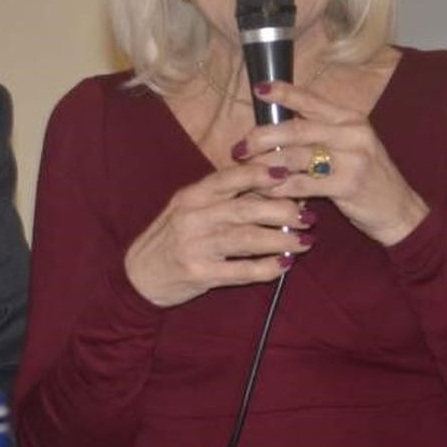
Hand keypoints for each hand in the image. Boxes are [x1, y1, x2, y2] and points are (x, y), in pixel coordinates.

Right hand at [124, 162, 309, 307]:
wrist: (139, 274)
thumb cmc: (171, 238)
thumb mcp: (189, 209)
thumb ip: (223, 198)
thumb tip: (271, 189)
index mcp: (191, 196)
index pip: (229, 178)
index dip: (260, 173)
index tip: (287, 172)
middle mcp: (193, 218)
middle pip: (245, 209)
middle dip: (282, 211)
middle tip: (307, 215)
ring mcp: (195, 246)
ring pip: (248, 239)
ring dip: (281, 240)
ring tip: (305, 241)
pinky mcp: (200, 274)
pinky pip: (241, 271)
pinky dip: (267, 268)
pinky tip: (285, 265)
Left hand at [234, 81, 427, 246]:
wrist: (400, 210)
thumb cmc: (366, 177)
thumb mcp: (349, 146)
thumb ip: (319, 134)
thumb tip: (275, 126)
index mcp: (350, 118)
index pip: (311, 100)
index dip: (283, 92)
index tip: (258, 89)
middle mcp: (353, 133)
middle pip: (296, 129)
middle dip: (262, 137)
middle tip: (239, 148)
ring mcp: (353, 158)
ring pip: (296, 156)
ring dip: (266, 165)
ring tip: (246, 172)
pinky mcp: (348, 184)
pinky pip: (303, 184)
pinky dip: (279, 187)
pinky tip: (265, 191)